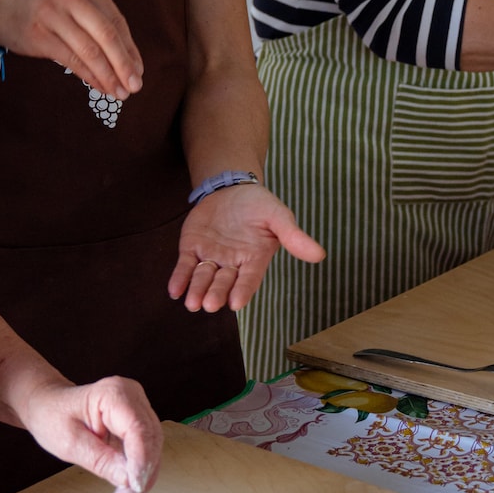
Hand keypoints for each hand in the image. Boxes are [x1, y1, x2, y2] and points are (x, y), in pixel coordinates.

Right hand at [0, 0, 142, 98]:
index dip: (130, 48)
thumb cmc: (44, 6)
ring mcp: (52, 13)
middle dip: (123, 64)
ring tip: (119, 93)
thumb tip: (128, 59)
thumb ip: (96, 19)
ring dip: (107, 75)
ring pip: (89, 50)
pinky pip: (70, 59)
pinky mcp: (37, 34)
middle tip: (135, 86)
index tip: (139, 70)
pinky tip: (98, 86)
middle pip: (106, 34)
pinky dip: (88, 75)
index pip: (115, 19)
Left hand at [19, 376, 162, 492]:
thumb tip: (128, 479)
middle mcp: (132, 396)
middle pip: (151, 439)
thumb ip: (101, 460)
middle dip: (143, 473)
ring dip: (143, 477)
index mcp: (114, 394)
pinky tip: (127, 491)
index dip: (141, 460)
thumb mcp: (70, 443)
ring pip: (153, 448)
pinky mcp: (137, 422)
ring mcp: (137, 408)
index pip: (138, 429)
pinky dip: (139, 472)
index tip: (134, 486)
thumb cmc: (53, 416)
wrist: (48, 406)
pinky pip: (146, 449)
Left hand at [168, 185, 324, 314]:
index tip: (236, 304)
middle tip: (209, 304)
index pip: (249, 279)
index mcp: (254, 259)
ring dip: (197, 290)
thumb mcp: (278, 216)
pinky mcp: (192, 249)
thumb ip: (294, 236)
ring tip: (191, 303)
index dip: (242, 290)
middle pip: (223, 282)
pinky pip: (185, 266)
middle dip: (216, 293)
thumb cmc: (259, 205)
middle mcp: (232, 264)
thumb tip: (319, 255)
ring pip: (203, 278)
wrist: (231, 188)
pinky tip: (174, 290)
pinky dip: (180, 278)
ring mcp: (211, 258)